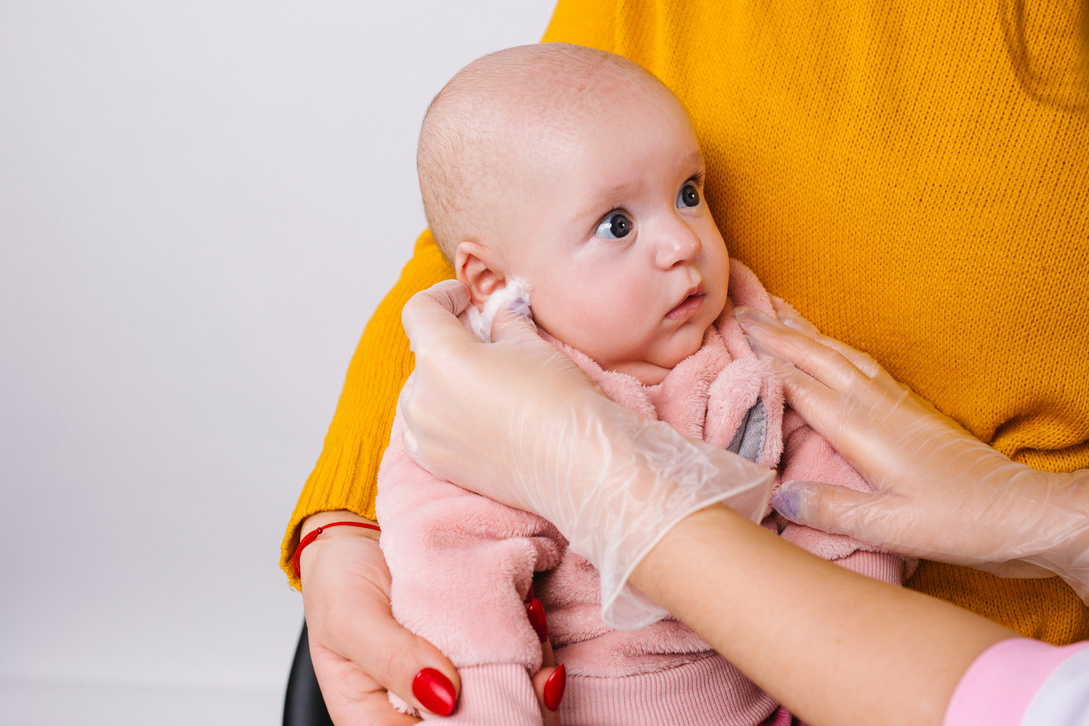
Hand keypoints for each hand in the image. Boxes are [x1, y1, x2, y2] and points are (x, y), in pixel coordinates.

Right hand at [298, 511, 564, 723]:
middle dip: (519, 693)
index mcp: (379, 722)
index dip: (485, 721)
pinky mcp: (474, 659)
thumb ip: (392, 658)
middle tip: (533, 642)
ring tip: (529, 614)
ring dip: (530, 663)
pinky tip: (528, 610)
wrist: (356, 538)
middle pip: (485, 724)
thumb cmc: (339, 581)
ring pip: (509, 700)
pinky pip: (513, 666)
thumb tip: (445, 698)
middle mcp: (421, 713)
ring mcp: (452, 687)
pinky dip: (530, 644)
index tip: (517, 682)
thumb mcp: (351, 617)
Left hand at [400, 280, 773, 627]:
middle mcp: (421, 396)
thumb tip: (495, 315)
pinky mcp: (437, 464)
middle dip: (451, 341)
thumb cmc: (557, 398)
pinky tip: (477, 415)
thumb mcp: (528, 343)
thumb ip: (502, 323)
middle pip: (423, 353)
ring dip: (444, 380)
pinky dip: (443, 414)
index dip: (441, 295)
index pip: (419, 311)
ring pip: (422, 392)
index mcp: (439, 356)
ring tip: (485, 381)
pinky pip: (425, 429)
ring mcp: (425, 435)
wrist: (575, 462)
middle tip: (486, 339)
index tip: (463, 298)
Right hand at [735, 306, 1088, 598]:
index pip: (801, 384)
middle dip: (776, 332)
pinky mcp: (912, 410)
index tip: (730, 334)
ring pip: (839, 354)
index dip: (763, 358)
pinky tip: (829, 348)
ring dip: (804, 332)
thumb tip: (779, 495)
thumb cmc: (961, 522)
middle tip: (739, 311)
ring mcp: (897, 403)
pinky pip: (861, 364)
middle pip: (817, 356)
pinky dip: (834, 347)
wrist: (1024, 512)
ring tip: (774, 314)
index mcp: (865, 429)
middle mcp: (878, 406)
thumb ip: (834, 510)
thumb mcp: (892, 527)